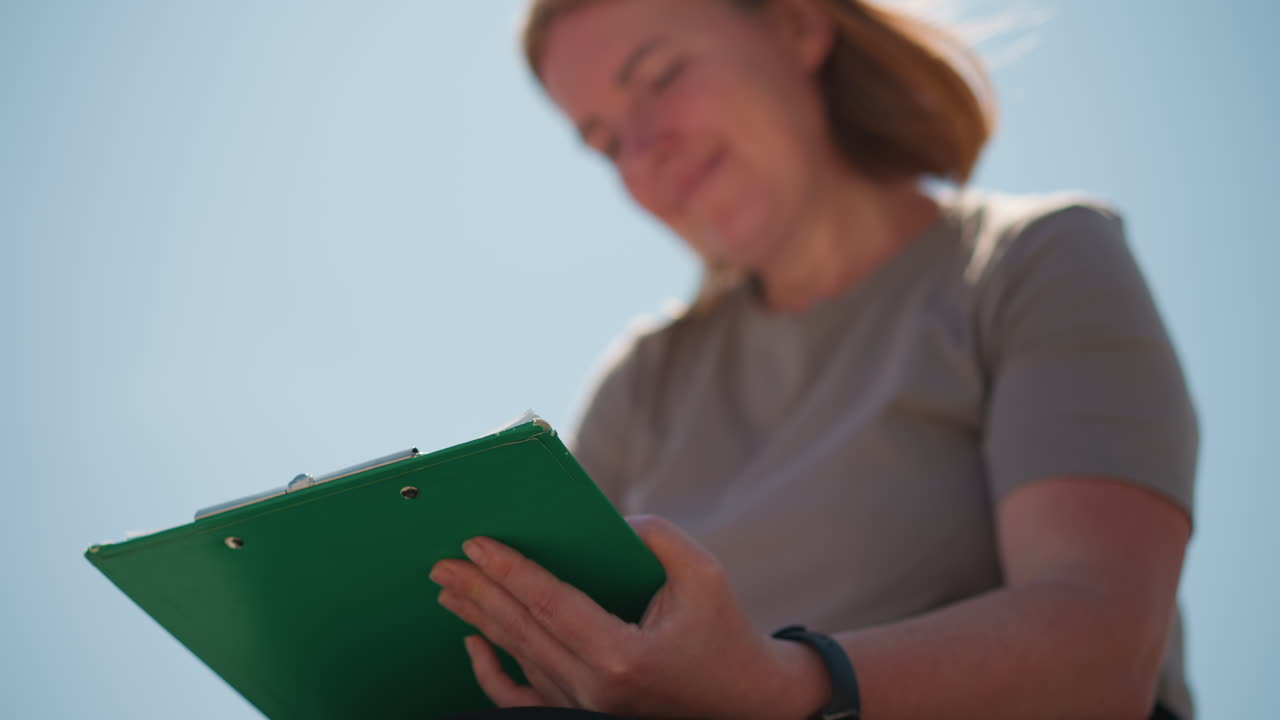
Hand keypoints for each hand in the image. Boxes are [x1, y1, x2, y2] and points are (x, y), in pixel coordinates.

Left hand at [429, 515, 828, 718]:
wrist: (745, 700)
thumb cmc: (723, 632)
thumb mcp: (703, 574)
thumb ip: (655, 537)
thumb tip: (606, 522)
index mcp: (619, 653)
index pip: (547, 603)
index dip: (509, 570)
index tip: (475, 543)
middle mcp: (593, 685)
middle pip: (520, 629)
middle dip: (478, 591)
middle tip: (441, 561)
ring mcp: (584, 705)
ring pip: (517, 656)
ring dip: (479, 619)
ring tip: (447, 588)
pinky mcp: (585, 711)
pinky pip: (524, 696)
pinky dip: (492, 672)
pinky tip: (471, 646)